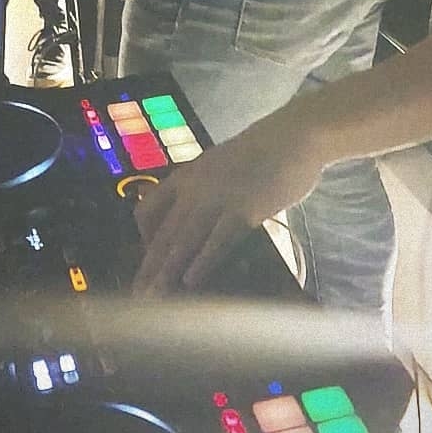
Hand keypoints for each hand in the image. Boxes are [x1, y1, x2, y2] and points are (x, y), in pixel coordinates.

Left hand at [133, 105, 323, 293]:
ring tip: (157, 295)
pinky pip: (218, 240)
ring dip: (168, 270)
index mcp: (187, 174)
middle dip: (150, 267)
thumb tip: (202, 218)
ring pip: (184, 239)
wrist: (292, 137)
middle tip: (139, 294)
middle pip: (164, 232)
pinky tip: (192, 280)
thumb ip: (207, 188)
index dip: (144, 236)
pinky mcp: (244, 210)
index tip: (147, 257)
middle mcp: (195, 187)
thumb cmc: (263, 151)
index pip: (149, 208)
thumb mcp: (221, 165)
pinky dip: (203, 261)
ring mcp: (218, 198)